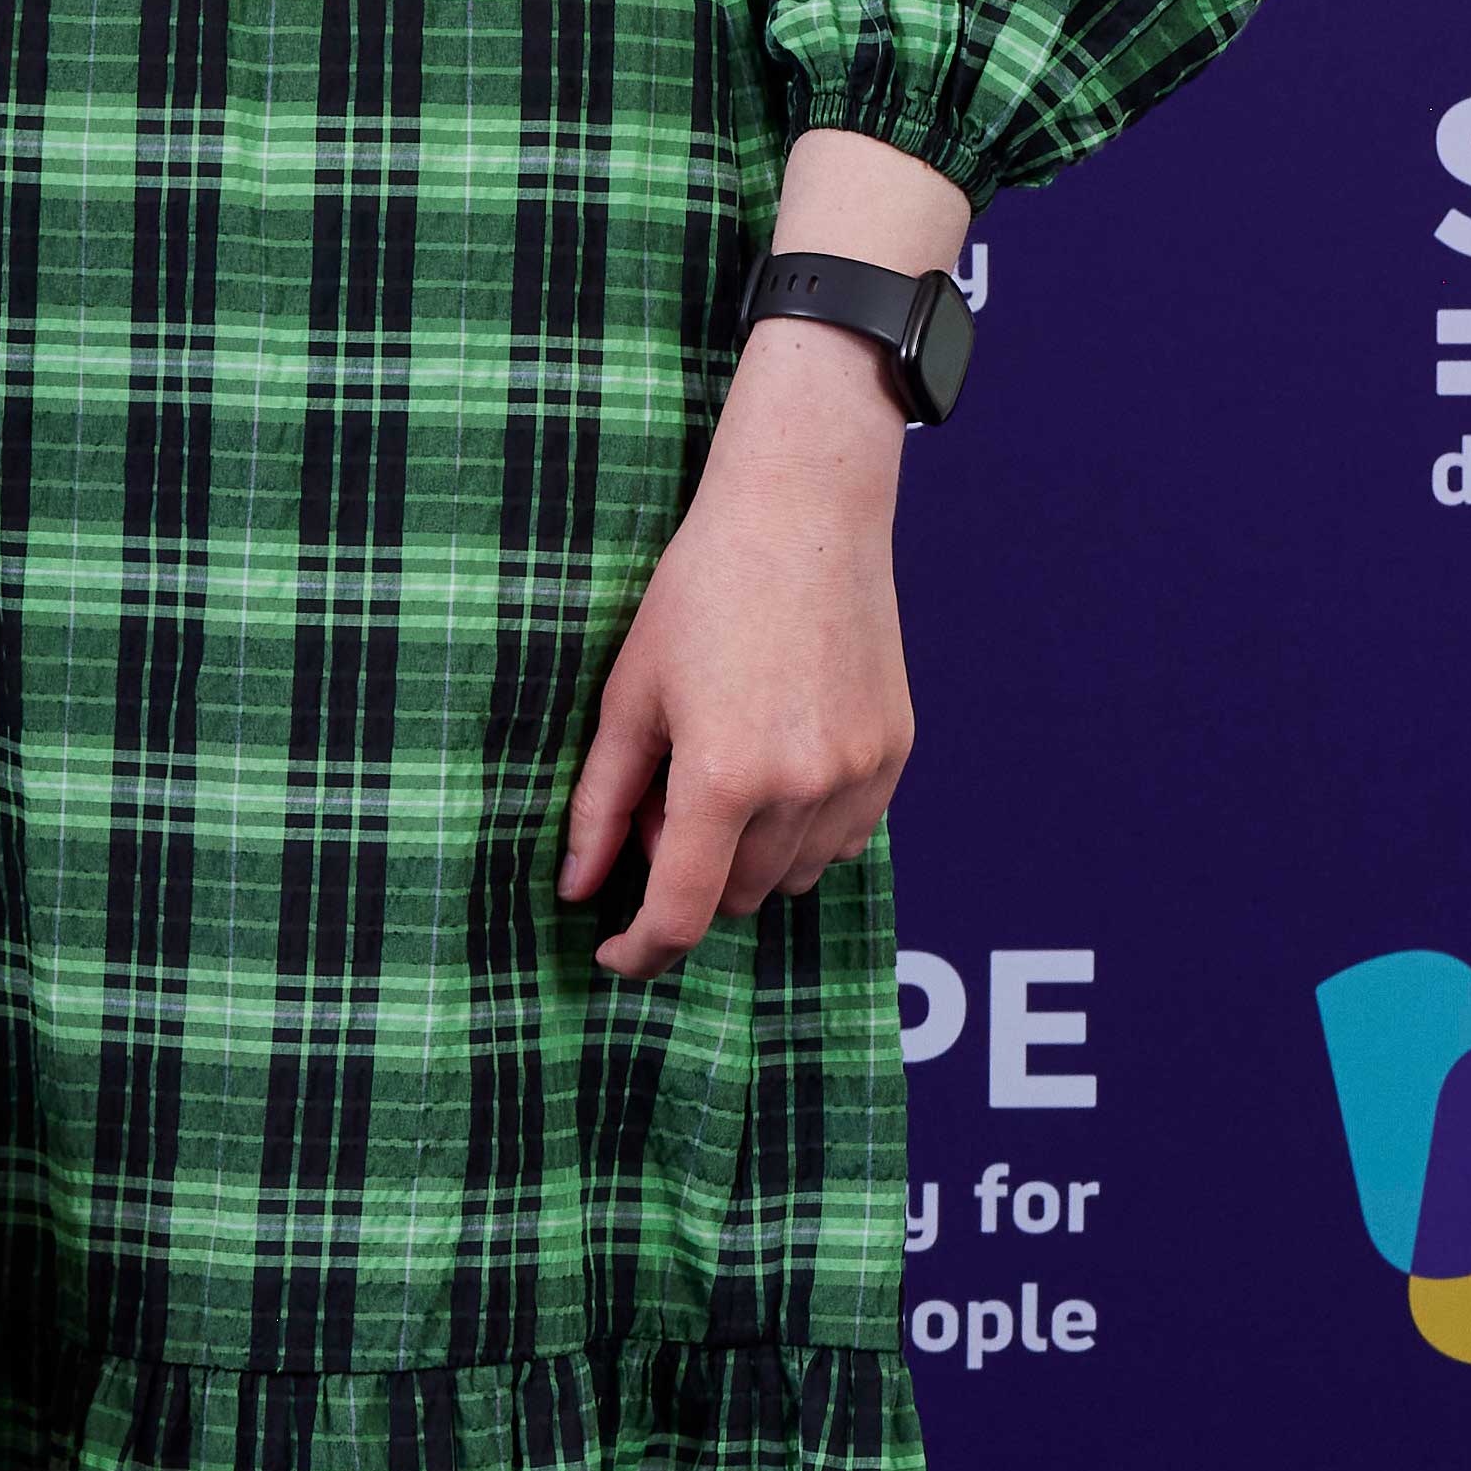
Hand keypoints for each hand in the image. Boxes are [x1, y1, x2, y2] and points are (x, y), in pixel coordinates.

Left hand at [558, 334, 915, 979]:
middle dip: (691, 872)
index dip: (642, 949)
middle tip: (666, 796)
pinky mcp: (894, 755)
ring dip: (747, 856)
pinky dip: (800, 831)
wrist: (804, 515)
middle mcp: (802, 788)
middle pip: (738, 897)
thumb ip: (601, 804)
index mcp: (725, 776)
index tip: (615, 955)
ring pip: (793, 876)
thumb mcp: (629, 697)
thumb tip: (576, 886)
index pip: (684, 912)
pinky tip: (774, 761)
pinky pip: (843, 840)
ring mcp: (858, 774)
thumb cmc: (700, 593)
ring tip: (721, 767)